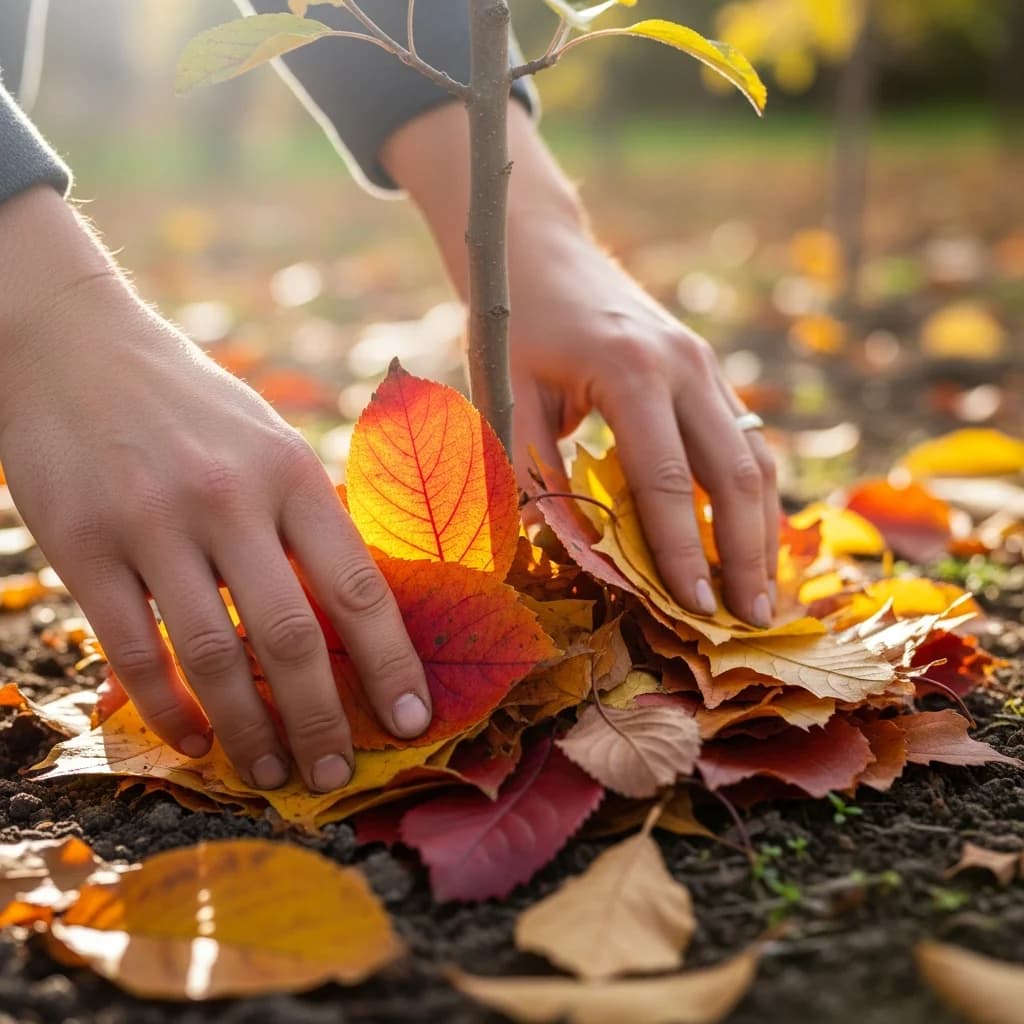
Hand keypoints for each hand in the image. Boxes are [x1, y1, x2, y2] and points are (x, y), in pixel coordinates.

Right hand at [0, 187, 432, 790]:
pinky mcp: (83, 546)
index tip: (412, 720)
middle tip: (334, 776)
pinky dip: (167, 707)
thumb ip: (306, 520)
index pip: (356, 584)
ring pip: (213, 655)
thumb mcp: (268, 441)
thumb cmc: (193, 407)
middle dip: (320, 720)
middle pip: (291, 635)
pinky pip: (134, 649)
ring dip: (247, 729)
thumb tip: (353, 613)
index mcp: (291, 472)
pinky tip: (192, 739)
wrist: (75, 347)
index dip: (391, 661)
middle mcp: (230, 498)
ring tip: (268, 773)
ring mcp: (153, 523)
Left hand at [383, 104, 778, 625]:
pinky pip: (744, 441)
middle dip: (745, 555)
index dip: (682, 552)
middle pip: (735, 475)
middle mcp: (685, 367)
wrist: (541, 251)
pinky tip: (748, 540)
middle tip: (749, 621)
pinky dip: (751, 497)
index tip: (693, 610)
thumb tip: (580, 556)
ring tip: (760, 594)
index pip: (667, 483)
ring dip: (762, 530)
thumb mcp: (509, 398)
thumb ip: (539, 475)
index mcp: (632, 372)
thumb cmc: (515, 325)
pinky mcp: (709, 371)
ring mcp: (706, 365)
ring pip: (755, 459)